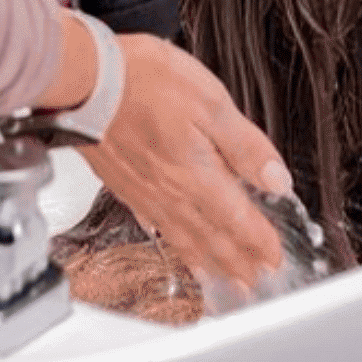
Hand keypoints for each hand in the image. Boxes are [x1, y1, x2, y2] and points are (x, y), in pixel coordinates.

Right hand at [78, 35, 290, 289]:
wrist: (86, 79)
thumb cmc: (143, 82)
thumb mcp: (212, 103)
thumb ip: (245, 146)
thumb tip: (276, 180)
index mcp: (200, 174)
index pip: (239, 219)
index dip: (260, 242)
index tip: (274, 258)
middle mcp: (172, 192)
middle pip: (212, 238)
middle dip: (236, 262)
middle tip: (253, 282)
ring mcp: (144, 191)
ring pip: (182, 237)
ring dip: (206, 261)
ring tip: (220, 278)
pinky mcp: (122, 182)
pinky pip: (151, 223)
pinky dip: (167, 240)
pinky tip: (167, 239)